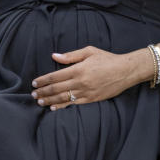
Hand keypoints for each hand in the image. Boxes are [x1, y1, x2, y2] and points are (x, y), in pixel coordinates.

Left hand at [30, 46, 150, 110]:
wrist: (126, 71)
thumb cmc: (107, 59)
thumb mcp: (88, 51)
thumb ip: (70, 56)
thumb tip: (54, 56)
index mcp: (78, 69)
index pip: (55, 76)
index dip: (43, 80)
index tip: (34, 83)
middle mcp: (80, 82)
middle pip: (56, 88)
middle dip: (43, 92)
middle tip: (33, 94)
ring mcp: (86, 92)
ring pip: (63, 98)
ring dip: (50, 100)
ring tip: (39, 102)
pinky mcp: (92, 99)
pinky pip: (74, 104)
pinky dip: (63, 106)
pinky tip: (54, 108)